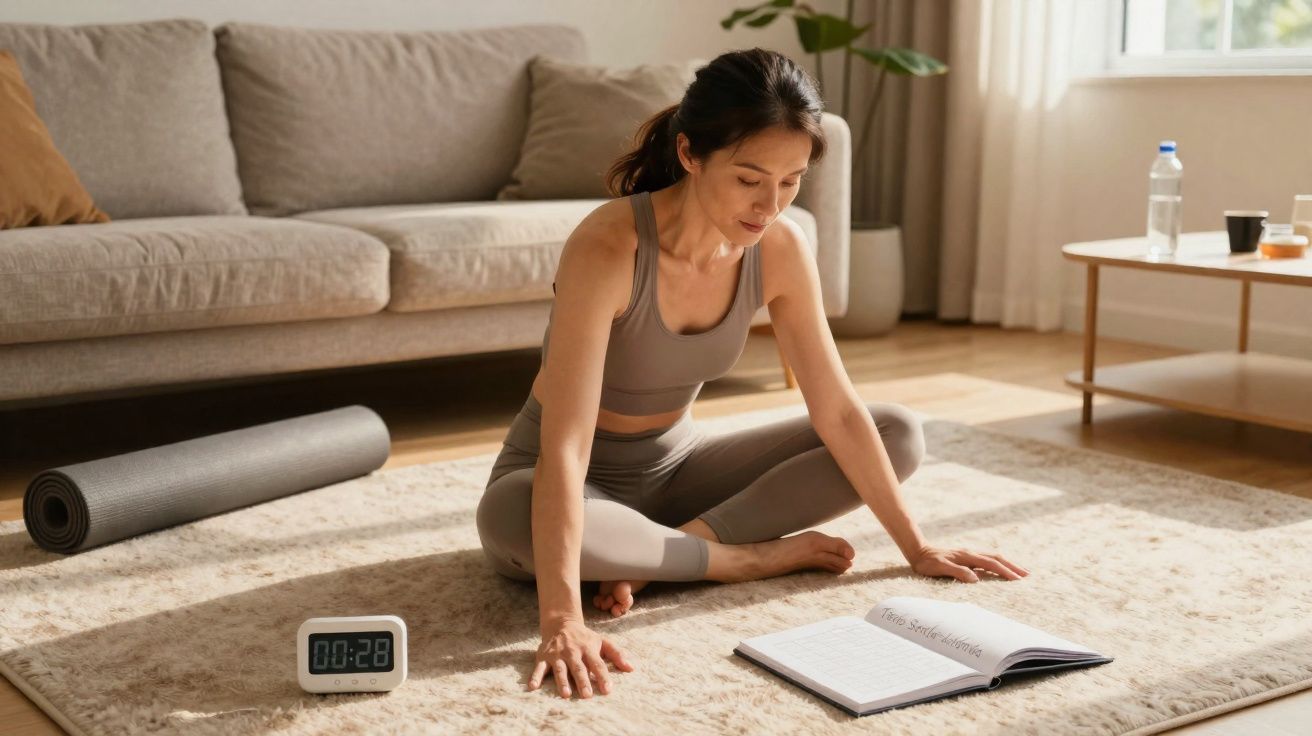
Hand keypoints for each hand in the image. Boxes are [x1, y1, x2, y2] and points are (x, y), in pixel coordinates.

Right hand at [528, 617, 634, 698]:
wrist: (561, 623)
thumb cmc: (585, 638)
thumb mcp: (602, 642)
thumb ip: (616, 654)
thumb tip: (631, 668)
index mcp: (588, 648)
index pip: (597, 664)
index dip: (603, 677)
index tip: (607, 690)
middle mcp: (572, 651)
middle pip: (578, 668)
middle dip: (582, 681)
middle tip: (587, 695)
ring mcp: (557, 654)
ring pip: (560, 669)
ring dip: (562, 681)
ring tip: (566, 694)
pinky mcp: (543, 656)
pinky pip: (539, 667)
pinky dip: (535, 677)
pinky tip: (533, 687)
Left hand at [910, 545, 1029, 582]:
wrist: (918, 551)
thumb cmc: (927, 563)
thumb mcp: (940, 568)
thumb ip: (958, 572)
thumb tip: (976, 579)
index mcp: (967, 556)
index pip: (991, 564)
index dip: (1005, 571)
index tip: (1018, 579)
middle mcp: (971, 553)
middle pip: (997, 558)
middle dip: (1013, 566)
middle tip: (1028, 575)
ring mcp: (969, 554)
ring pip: (993, 557)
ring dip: (1007, 563)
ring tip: (1019, 571)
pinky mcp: (966, 556)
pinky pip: (987, 559)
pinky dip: (998, 563)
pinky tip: (1000, 568)